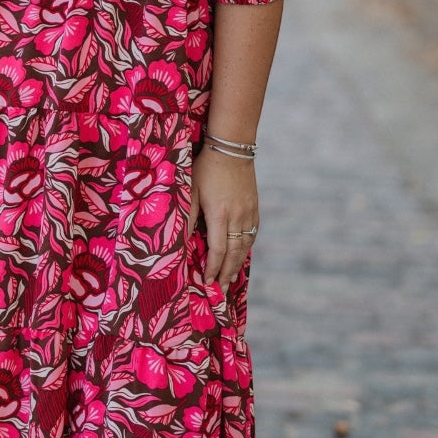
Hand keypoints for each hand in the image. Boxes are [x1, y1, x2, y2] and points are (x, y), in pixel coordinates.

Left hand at [187, 146, 259, 288]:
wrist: (231, 148)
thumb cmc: (205, 167)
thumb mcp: (190, 189)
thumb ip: (187, 215)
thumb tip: (182, 239)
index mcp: (219, 214)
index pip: (217, 250)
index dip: (212, 268)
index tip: (206, 282)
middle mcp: (237, 216)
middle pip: (234, 253)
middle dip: (226, 273)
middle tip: (220, 289)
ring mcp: (249, 212)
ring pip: (245, 245)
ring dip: (238, 264)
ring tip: (230, 278)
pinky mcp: (254, 207)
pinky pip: (252, 233)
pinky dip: (246, 248)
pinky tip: (241, 254)